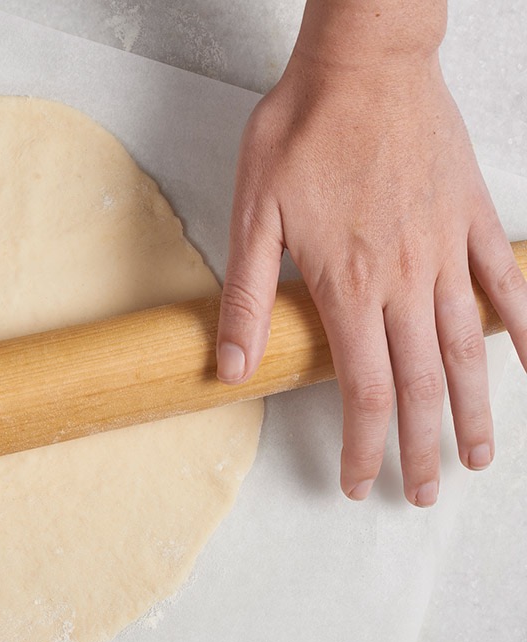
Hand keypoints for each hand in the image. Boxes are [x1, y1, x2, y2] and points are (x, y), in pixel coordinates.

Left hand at [217, 47, 526, 505]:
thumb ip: (244, 296)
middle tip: (425, 492)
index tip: (358, 482)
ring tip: (482, 456)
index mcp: (348, 284)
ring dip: (477, 408)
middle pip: (420, 384)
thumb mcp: (252, 215)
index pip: (360, 389)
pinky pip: (508, 281)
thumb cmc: (302, 131)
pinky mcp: (474, 217)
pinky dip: (526, 325)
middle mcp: (405, 278)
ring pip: (468, 347)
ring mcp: (447, 249)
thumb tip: (230, 367)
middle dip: (421, 446)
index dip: (361, 445)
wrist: (363, 63)